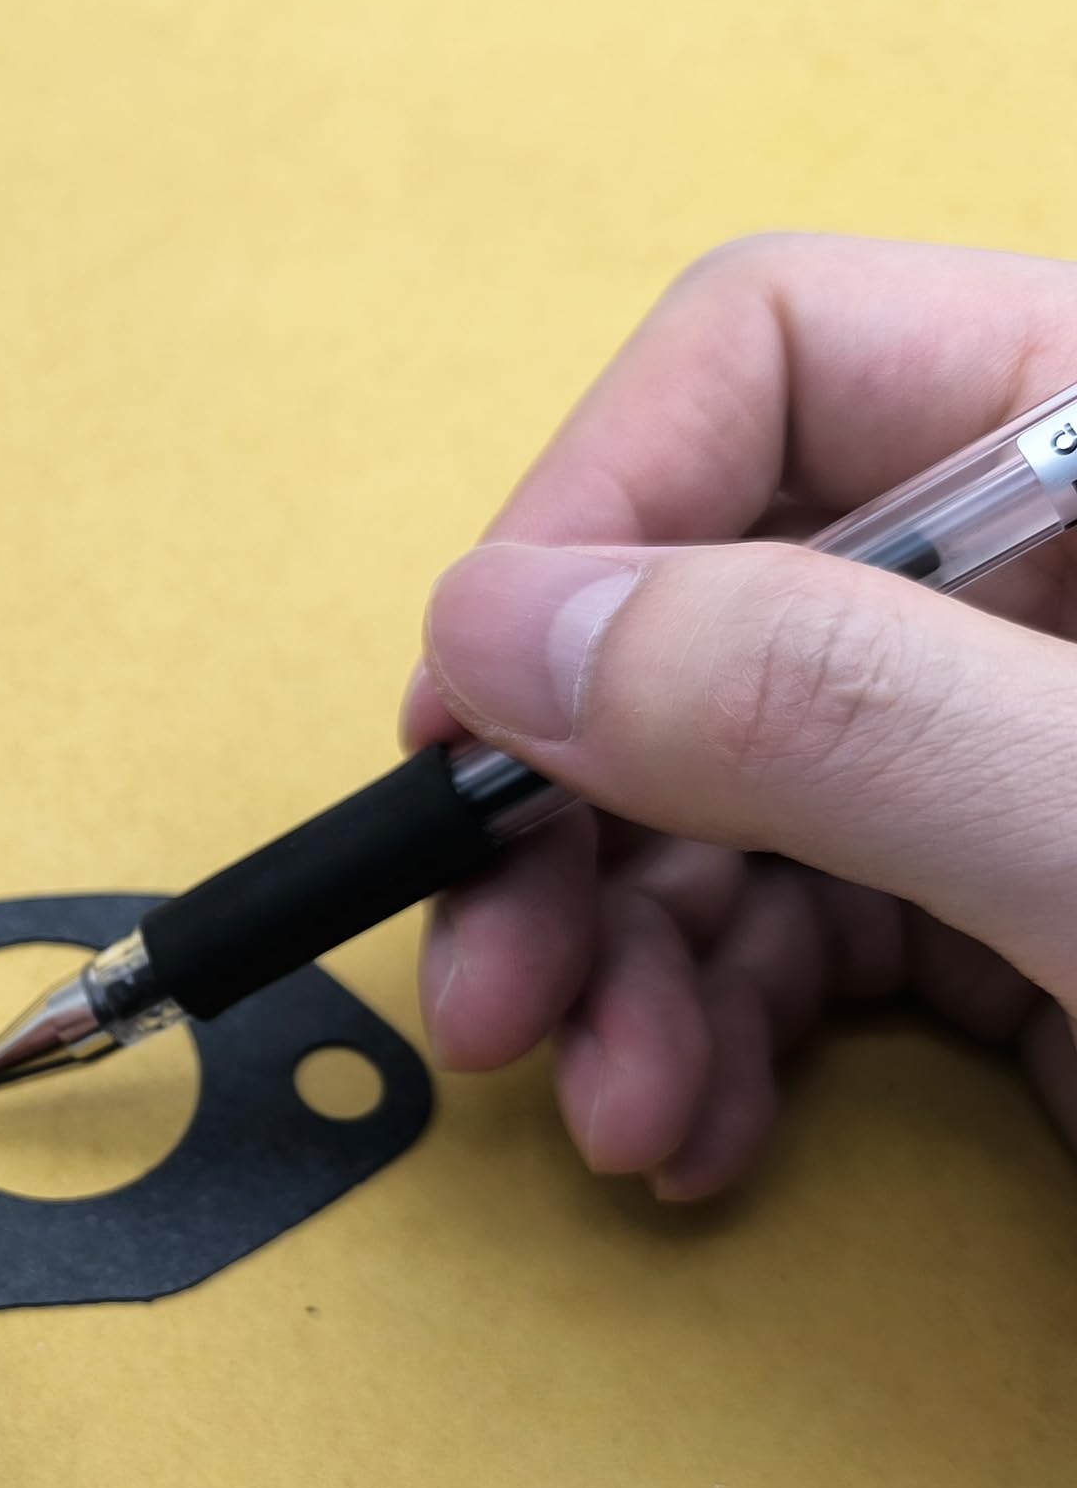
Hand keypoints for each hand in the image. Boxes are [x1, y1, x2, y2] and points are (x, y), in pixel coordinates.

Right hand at [404, 234, 1076, 1198]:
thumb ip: (830, 707)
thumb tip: (506, 623)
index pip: (768, 362)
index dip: (584, 521)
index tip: (468, 723)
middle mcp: (1050, 574)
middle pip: (699, 610)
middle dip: (571, 811)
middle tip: (485, 976)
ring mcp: (1014, 747)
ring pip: (713, 796)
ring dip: (621, 962)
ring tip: (612, 1109)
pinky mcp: (1002, 900)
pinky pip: (782, 930)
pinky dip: (705, 1032)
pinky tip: (689, 1124)